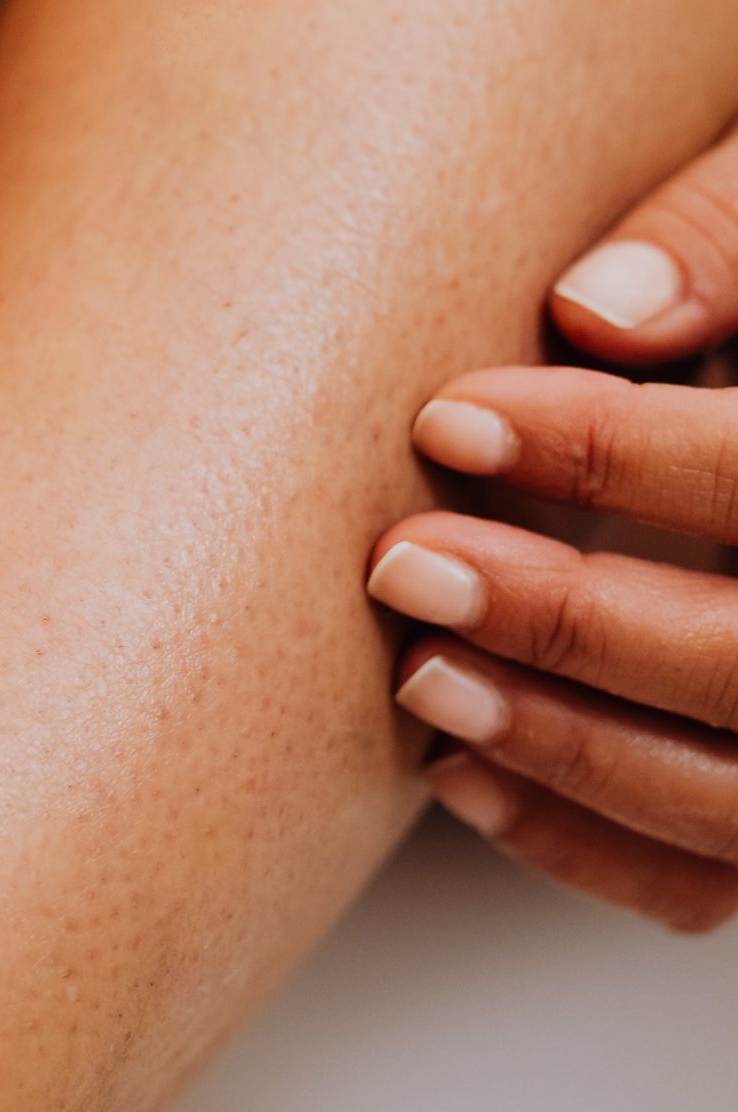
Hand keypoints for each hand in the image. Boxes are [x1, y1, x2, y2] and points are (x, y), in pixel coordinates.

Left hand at [367, 119, 737, 930]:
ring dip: (573, 749)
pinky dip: (593, 847)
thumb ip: (728, 231)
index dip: (623, 453)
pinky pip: (720, 881)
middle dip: (579, 625)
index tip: (450, 418)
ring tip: (420, 674)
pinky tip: (461, 774)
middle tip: (406, 563)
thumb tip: (591, 311)